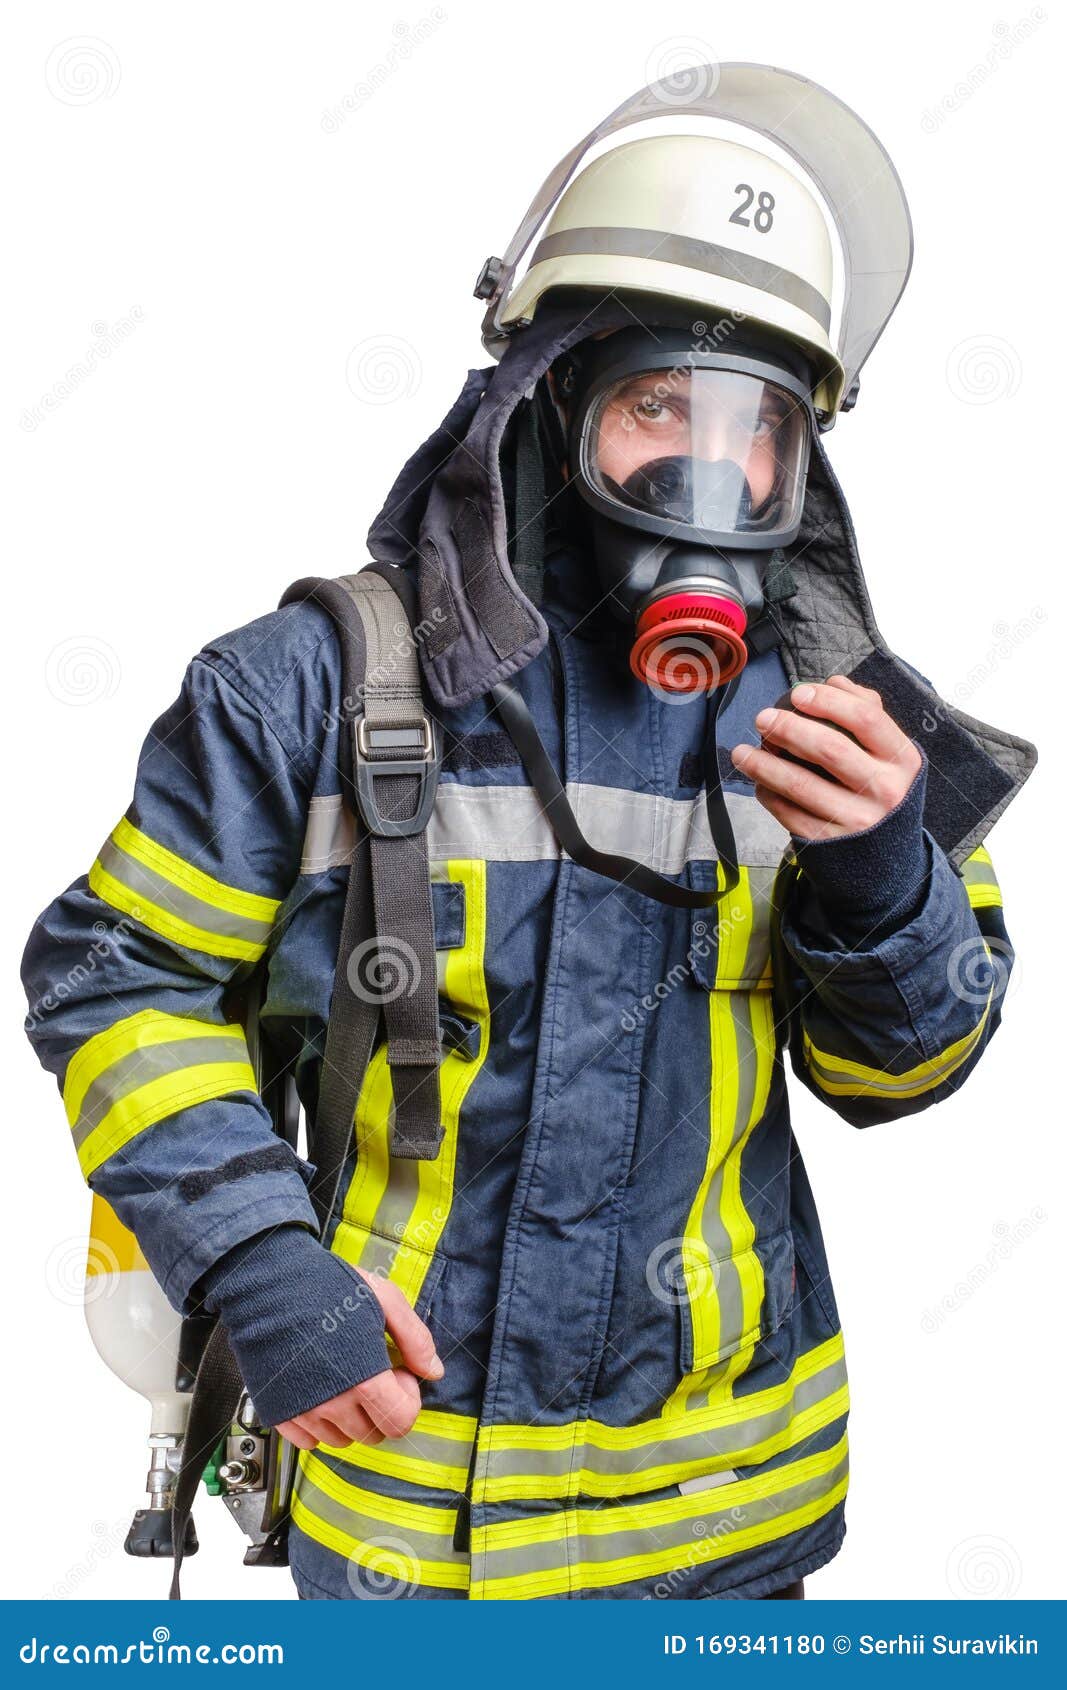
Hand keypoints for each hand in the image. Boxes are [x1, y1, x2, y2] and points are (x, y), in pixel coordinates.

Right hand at [276, 1268, 443, 1450]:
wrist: (268, 1284)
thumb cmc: (326, 1286)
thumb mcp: (383, 1298)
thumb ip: (415, 1338)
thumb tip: (434, 1372)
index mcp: (364, 1379)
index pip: (401, 1423)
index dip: (407, 1398)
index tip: (395, 1374)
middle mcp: (333, 1403)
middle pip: (374, 1434)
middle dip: (381, 1408)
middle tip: (371, 1373)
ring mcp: (303, 1411)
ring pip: (342, 1440)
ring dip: (350, 1417)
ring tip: (343, 1378)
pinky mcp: (279, 1413)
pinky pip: (309, 1441)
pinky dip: (318, 1424)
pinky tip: (319, 1390)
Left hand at [729, 674, 921, 841]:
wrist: (887, 858)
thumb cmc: (880, 792)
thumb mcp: (890, 755)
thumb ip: (868, 712)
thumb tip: (836, 683)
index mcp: (901, 759)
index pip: (866, 719)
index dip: (828, 701)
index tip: (798, 694)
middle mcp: (883, 790)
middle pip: (830, 749)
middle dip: (788, 728)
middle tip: (763, 718)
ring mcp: (856, 819)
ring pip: (800, 784)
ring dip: (763, 764)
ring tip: (741, 752)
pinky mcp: (829, 842)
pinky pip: (788, 812)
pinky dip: (767, 793)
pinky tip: (758, 782)